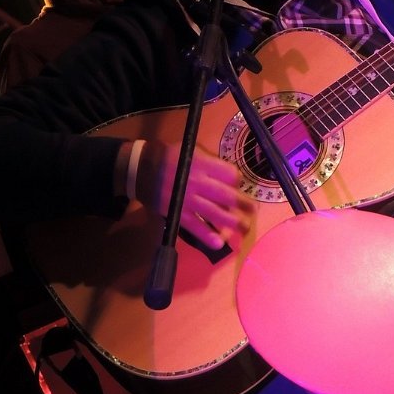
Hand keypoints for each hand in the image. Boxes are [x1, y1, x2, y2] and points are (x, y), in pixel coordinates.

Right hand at [135, 141, 254, 249]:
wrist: (140, 169)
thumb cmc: (170, 157)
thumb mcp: (191, 151)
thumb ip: (210, 162)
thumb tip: (230, 177)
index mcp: (202, 164)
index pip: (229, 175)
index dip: (237, 181)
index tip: (238, 185)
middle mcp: (197, 182)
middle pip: (226, 196)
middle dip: (243, 204)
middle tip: (253, 211)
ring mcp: (188, 199)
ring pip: (214, 212)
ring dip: (232, 222)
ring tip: (244, 228)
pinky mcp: (177, 212)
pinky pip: (194, 226)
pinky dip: (207, 235)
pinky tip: (219, 243)